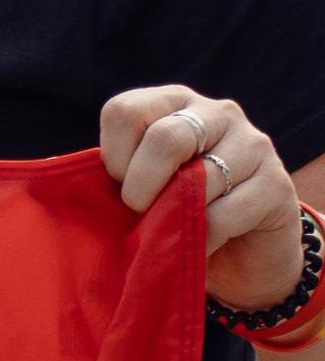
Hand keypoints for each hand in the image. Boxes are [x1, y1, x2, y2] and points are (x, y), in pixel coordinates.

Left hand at [100, 85, 303, 312]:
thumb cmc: (181, 216)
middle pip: (165, 138)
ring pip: (199, 179)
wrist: (245, 257)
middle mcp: (217, 113)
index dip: (113, 157)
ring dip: (173, 219)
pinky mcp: (277, 184)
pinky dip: (201, 240)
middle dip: (140, 187)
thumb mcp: (145, 187)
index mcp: (175, 103)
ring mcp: (253, 144)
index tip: (117, 186)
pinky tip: (200, 246)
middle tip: (139, 213)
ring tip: (172, 232)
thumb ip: (122, 174)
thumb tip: (83, 186)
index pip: (125, 111)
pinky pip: (223, 214)